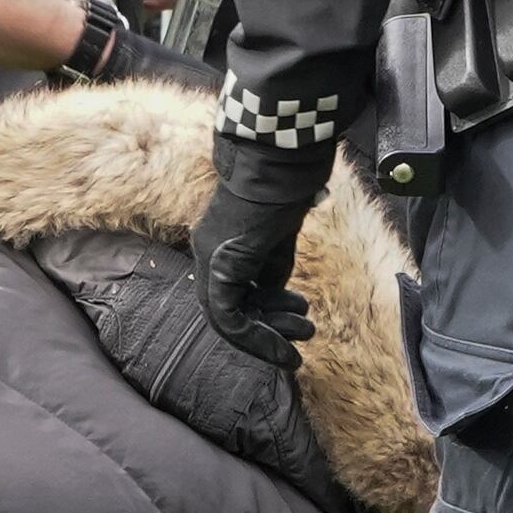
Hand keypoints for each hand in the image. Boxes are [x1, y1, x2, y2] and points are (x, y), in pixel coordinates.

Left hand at [192, 138, 324, 363]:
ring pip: (226, 320)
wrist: (281, 166)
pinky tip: (284, 345)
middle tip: (296, 344)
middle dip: (265, 332)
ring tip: (304, 337)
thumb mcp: (278, 241)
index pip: (232, 291)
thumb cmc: (285, 190)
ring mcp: (209, 259)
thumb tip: (270, 298)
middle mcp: (208, 253)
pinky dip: (257, 336)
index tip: (294, 320)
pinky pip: (229, 317)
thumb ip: (269, 271)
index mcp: (219, 244)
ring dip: (267, 338)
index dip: (262, 314)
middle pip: (226, 310)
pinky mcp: (218, 267)